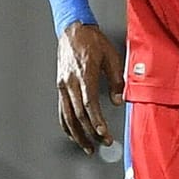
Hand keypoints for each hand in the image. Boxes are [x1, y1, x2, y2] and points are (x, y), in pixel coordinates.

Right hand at [56, 22, 124, 153]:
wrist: (73, 30)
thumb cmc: (95, 42)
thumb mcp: (112, 57)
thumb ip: (116, 81)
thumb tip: (118, 103)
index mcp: (84, 75)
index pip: (89, 104)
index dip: (96, 121)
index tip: (104, 134)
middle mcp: (70, 82)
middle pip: (78, 114)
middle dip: (91, 132)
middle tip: (104, 144)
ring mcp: (62, 85)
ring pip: (67, 116)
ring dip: (77, 134)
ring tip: (88, 148)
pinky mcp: (60, 86)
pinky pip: (62, 110)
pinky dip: (67, 125)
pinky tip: (74, 135)